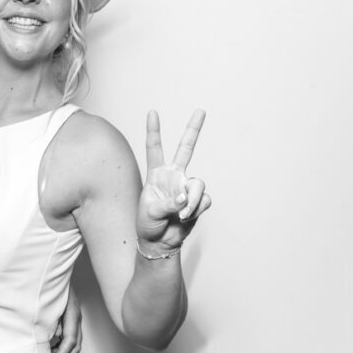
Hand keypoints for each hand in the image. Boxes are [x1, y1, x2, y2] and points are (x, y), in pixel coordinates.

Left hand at [51, 283, 82, 352]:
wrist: (56, 270)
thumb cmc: (52, 282)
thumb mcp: (50, 298)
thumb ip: (52, 317)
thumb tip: (55, 337)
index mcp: (73, 313)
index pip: (71, 340)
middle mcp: (76, 318)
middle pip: (74, 346)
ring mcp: (74, 319)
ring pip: (73, 345)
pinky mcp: (70, 320)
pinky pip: (69, 339)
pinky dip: (62, 350)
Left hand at [136, 110, 210, 253]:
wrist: (160, 243)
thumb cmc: (148, 225)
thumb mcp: (150, 213)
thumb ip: (167, 204)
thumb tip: (184, 198)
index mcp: (156, 174)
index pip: (154, 148)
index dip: (154, 130)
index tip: (152, 112)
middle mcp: (173, 176)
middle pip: (186, 149)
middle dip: (193, 130)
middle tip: (200, 110)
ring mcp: (187, 188)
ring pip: (198, 184)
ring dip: (191, 201)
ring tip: (180, 215)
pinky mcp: (198, 201)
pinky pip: (204, 200)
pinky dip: (196, 211)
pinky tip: (186, 218)